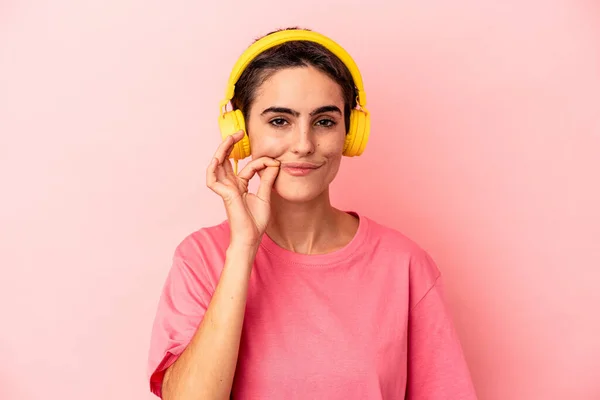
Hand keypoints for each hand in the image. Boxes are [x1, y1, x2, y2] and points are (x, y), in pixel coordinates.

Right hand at [206, 131, 279, 248]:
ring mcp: (225, 189)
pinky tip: (219, 157)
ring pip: (217, 165)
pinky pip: (212, 178)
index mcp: (240, 186)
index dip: (261, 162)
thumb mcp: (265, 195)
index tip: (274, 162)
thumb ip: (267, 179)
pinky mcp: (223, 194)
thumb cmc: (256, 221)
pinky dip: (213, 167)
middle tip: (239, 132)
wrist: (251, 237)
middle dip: (230, 145)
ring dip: (222, 149)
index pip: (248, 166)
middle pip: (226, 160)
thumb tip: (274, 163)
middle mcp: (231, 185)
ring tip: (230, 137)